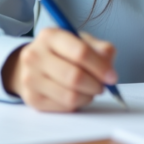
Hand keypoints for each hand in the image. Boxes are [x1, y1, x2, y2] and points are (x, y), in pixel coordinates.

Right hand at [2, 29, 117, 111]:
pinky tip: (77, 95)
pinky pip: (63, 107)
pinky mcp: (32, 98)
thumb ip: (99, 49)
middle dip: (95, 85)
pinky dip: (77, 104)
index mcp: (50, 36)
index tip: (112, 76)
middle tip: (102, 86)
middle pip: (74, 77)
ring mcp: (30, 78)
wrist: (34, 63)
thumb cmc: (62, 51)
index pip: (80, 52)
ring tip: (90, 90)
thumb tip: (108, 64)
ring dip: (88, 96)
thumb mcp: (81, 41)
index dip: (100, 67)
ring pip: (69, 96)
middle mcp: (35, 55)